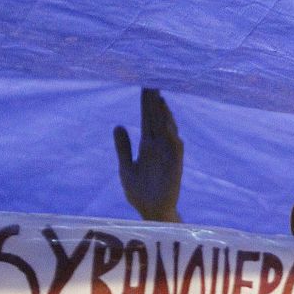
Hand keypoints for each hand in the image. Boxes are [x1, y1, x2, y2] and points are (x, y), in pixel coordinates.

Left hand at [113, 88, 183, 221]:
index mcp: (147, 146)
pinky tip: (167, 123)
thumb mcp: (125, 167)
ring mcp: (168, 155)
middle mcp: (159, 147)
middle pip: (157, 119)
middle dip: (155, 102)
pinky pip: (175, 147)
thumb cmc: (139, 192)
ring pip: (168, 129)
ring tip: (159, 98)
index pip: (147, 119)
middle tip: (153, 81)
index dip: (146, 104)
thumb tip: (118, 125)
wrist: (150, 212)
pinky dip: (172, 135)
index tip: (145, 86)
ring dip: (164, 115)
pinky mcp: (175, 166)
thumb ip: (123, 147)